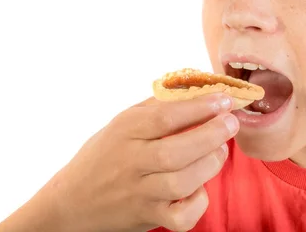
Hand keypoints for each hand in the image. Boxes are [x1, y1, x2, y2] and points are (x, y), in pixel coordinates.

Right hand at [0, 93, 238, 231]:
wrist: (74, 201)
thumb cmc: (104, 155)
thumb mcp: (122, 122)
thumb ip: (156, 106)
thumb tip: (196, 88)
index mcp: (124, 131)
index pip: (165, 116)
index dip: (199, 107)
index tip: (223, 99)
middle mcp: (130, 162)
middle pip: (176, 150)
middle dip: (211, 134)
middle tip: (231, 122)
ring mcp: (139, 193)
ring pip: (181, 182)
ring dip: (209, 164)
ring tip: (220, 150)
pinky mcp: (147, 217)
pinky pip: (179, 217)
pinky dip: (197, 203)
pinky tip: (200, 188)